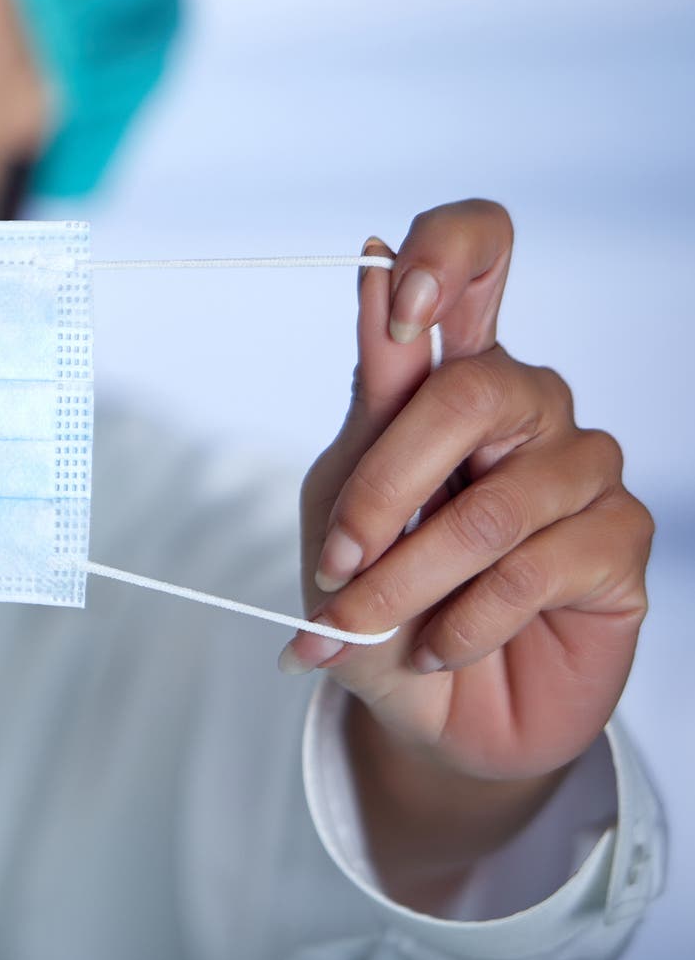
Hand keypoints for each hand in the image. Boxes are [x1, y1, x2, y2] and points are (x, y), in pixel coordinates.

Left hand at [287, 202, 650, 898]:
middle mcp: (527, 406)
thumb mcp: (343, 499)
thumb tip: (372, 262)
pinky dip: (465, 618)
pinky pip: (535, 570)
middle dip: (386, 489)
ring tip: (367, 625)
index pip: (479, 254)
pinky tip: (443, 644)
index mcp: (452, 372)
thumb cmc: (378, 596)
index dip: (448, 250)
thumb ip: (372, 393)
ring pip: (492, 506)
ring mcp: (582, 469)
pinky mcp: (620, 543)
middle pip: (478, 390)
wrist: (423, 708)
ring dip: (409, 581)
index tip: (396, 291)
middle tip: (338, 562)